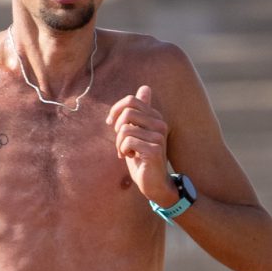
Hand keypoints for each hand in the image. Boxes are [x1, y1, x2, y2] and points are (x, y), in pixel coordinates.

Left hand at [107, 85, 173, 201]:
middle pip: (127, 112)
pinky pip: (128, 142)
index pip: (131, 100)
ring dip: (119, 143)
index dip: (116, 111)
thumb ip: (139, 113)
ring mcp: (158, 136)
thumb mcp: (137, 132)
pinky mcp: (155, 149)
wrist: (153, 182)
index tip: (112, 124)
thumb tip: (145, 88)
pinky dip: (123, 151)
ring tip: (126, 152)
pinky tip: (131, 157)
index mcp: (154, 116)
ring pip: (125, 129)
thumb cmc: (142, 157)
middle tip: (121, 142)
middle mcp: (159, 123)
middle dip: (117, 129)